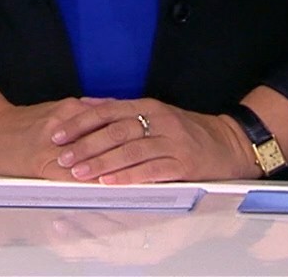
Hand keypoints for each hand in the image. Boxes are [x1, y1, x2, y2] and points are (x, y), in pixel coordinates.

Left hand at [47, 97, 254, 183]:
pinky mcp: (184, 163)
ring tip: (79, 173)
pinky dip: (129, 176)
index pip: (105, 112)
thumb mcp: (153, 113)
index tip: (57, 135)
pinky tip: (111, 182)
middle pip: (114, 131)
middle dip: (84, 145)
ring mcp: (172, 141)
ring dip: (101, 162)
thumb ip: (120, 110)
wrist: (230, 144)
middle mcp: (158, 120)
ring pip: (130, 150)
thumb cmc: (186, 130)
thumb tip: (83, 105)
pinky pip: (151, 169)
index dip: (79, 123)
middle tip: (62, 158)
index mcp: (147, 106)